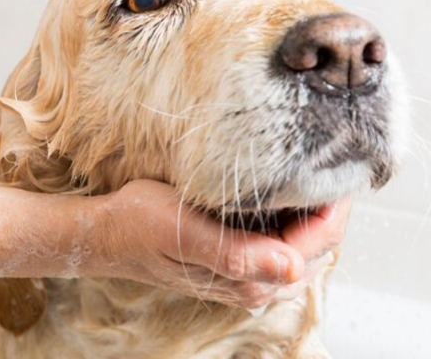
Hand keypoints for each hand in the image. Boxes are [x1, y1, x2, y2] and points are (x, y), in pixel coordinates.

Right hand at [84, 180, 347, 308]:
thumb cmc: (139, 224)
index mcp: (246, 278)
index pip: (316, 243)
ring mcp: (244, 276)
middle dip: (328, 210)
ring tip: (313, 175)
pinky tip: (283, 195)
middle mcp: (253, 284)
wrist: (107, 233)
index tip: (341, 168)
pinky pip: (280, 245)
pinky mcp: (234, 265)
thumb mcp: (183, 230)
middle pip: (316, 248)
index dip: (334, 207)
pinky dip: (291, 221)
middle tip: (331, 164)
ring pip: (301, 247)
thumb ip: (237, 253)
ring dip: (311, 215)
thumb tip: (292, 267)